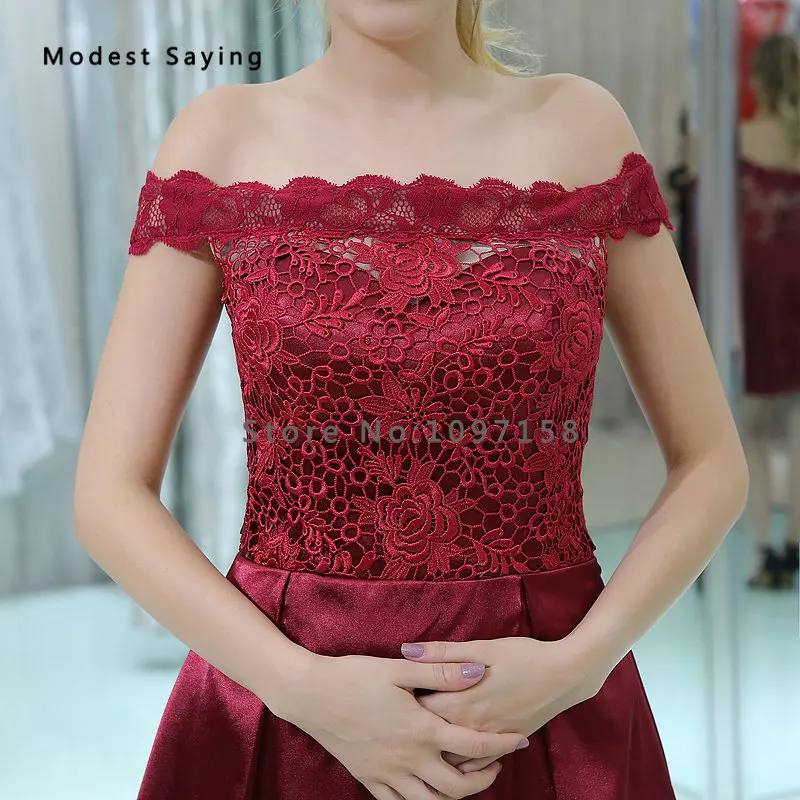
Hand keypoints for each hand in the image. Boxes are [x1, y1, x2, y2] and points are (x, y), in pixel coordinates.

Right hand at [265, 650, 528, 799]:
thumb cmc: (354, 676)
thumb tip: (479, 671)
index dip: (501, 745)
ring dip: (455, 794)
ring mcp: (387, 774)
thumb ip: (442, 671)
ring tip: (466, 777)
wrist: (309, 695)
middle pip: (458, 786)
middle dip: (484, 780)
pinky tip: (426, 788)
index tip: (520, 740)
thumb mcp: (399, 668)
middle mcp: (407, 759)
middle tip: (497, 765)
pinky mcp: (368, 779)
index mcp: (420, 730)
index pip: (473, 746)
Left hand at [400, 637, 606, 773]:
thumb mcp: (482, 647)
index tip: (396, 691)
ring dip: (434, 748)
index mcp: (461, 699)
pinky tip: (451, 753)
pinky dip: (459, 763)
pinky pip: (475, 765)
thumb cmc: (523, 655)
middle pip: (430, 734)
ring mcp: (488, 740)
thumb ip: (443, 653)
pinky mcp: (504, 745)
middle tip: (403, 713)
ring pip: (450, 756)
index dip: (404, 701)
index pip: (418, 708)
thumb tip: (407, 649)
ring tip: (421, 735)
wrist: (565, 675)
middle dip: (415, 725)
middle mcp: (471, 725)